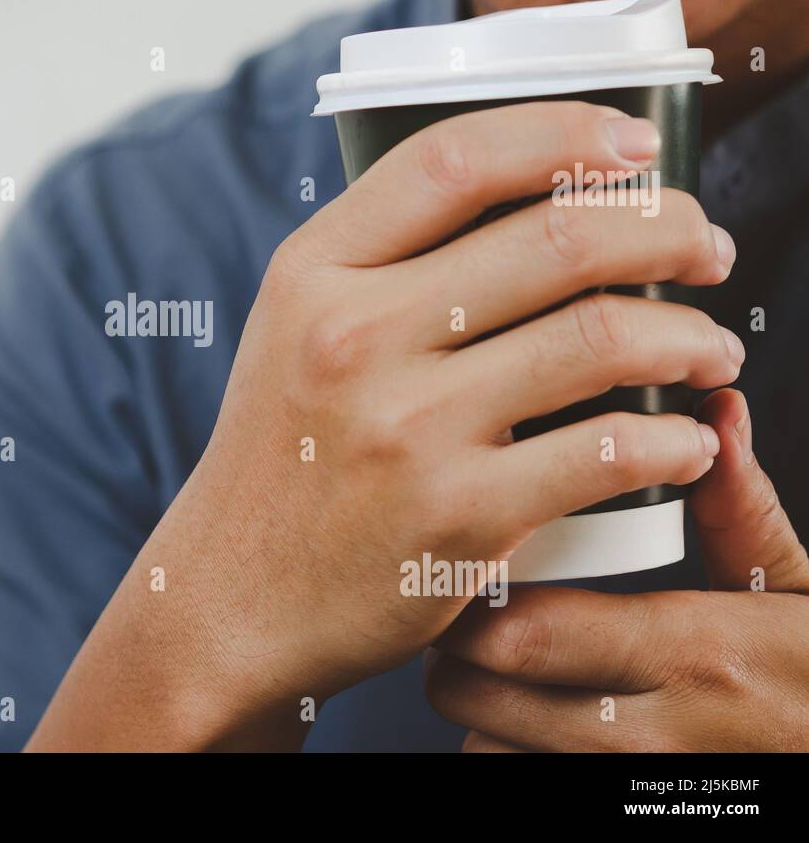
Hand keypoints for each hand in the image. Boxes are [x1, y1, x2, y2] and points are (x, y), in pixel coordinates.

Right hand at [29, 102, 739, 749]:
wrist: (230, 597)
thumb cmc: (279, 458)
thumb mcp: (291, 332)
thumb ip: (378, 262)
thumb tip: (529, 201)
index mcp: (313, 274)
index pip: (454, 160)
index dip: (566, 133)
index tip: (636, 143)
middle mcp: (354, 337)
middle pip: (555, 238)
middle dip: (666, 227)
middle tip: (703, 246)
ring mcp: (406, 429)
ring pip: (601, 339)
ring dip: (691, 335)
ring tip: (710, 348)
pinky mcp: (455, 519)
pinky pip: (606, 454)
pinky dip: (674, 443)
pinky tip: (683, 443)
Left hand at [426, 389, 808, 750]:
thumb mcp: (794, 593)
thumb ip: (741, 512)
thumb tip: (719, 420)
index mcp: (687, 654)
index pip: (523, 627)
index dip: (473, 593)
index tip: (468, 557)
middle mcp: (646, 733)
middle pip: (478, 689)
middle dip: (449, 646)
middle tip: (460, 606)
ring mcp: (624, 782)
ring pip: (485, 744)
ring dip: (476, 701)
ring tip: (499, 663)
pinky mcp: (614, 812)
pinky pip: (512, 776)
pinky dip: (504, 745)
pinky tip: (532, 713)